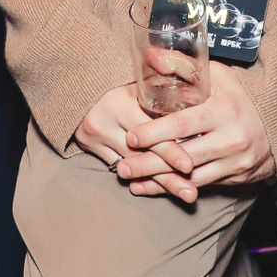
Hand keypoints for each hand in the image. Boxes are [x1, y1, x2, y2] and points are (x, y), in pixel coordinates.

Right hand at [74, 84, 198, 200]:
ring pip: (133, 168)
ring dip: (160, 183)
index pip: (148, 133)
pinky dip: (143, 178)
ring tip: (184, 194)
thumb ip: (162, 86)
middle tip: (191, 193)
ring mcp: (94, 140)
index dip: (170, 150)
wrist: (78, 88)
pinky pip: (120, 169)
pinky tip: (161, 189)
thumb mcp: (137, 82)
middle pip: (142, 156)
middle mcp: (103, 124)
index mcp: (116, 104)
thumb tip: (198, 93)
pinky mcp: (91, 151)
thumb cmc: (118, 82)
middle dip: (169, 177)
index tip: (189, 165)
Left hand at [117, 66, 275, 192]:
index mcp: (224, 109)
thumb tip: (150, 55)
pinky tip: (149, 187)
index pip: (184, 124)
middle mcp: (231, 137)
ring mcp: (234, 160)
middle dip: (149, 163)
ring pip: (189, 175)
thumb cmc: (236, 98)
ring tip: (128, 178)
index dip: (155, 132)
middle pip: (183, 155)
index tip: (130, 136)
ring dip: (156, 180)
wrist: (275, 127)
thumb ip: (182, 65)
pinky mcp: (235, 176)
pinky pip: (198, 186)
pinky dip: (172, 188)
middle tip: (121, 166)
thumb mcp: (217, 76)